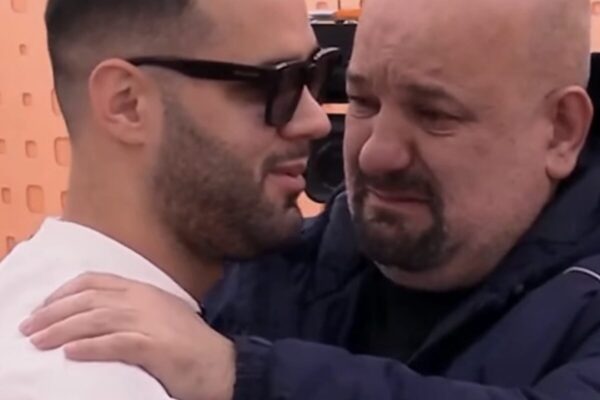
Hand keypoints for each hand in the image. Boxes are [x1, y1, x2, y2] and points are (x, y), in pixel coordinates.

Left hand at [19, 272, 234, 399]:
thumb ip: (132, 308)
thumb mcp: (160, 314)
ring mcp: (150, 322)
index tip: (43, 306)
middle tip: (28, 327)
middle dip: (53, 312)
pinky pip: (116, 344)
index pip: (96, 281)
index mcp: (144, 290)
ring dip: (62, 330)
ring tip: (38, 342)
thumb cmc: (190, 342)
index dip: (64, 291)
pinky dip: (90, 347)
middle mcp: (143, 300)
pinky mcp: (154, 347)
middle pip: (89, 299)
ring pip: (96, 319)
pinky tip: (71, 353)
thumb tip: (96, 314)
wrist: (221, 362)